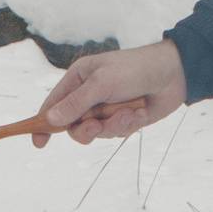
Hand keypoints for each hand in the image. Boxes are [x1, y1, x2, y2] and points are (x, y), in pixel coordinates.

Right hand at [33, 40, 186, 146]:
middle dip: (85, 129)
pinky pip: (116, 132)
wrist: (174, 74)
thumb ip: (76, 103)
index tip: (38, 142)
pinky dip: (128, 125)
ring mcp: (106, 108)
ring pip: (96, 132)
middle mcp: (90, 95)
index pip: (53, 104)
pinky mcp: (123, 119)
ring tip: (128, 112)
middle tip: (95, 127)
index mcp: (79, 79)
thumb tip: (52, 119)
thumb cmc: (135, 69)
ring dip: (113, 125)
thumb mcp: (102, 83)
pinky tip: (140, 112)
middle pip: (73, 125)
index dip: (43, 123)